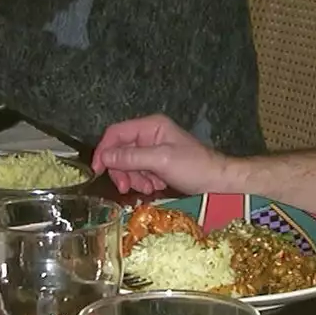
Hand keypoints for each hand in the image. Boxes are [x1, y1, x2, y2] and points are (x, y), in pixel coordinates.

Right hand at [91, 114, 236, 195]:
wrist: (218, 182)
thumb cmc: (194, 167)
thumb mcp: (161, 161)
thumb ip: (131, 157)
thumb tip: (104, 157)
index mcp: (151, 126)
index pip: (116, 133)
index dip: (104, 150)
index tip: (97, 170)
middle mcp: (150, 135)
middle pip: (120, 150)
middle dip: (122, 170)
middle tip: (126, 187)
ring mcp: (154, 149)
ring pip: (128, 164)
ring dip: (134, 179)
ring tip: (148, 188)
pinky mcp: (157, 164)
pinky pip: (140, 172)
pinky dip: (143, 182)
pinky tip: (155, 187)